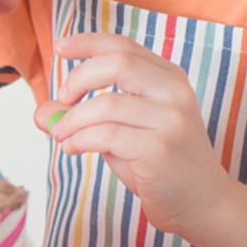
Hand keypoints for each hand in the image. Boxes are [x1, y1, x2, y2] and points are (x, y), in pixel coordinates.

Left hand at [35, 32, 226, 235]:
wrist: (204, 203)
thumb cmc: (161, 165)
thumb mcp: (122, 133)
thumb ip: (87, 117)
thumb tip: (42, 113)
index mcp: (169, 78)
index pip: (124, 46)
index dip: (88, 43)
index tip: (60, 47)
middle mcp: (174, 92)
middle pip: (117, 62)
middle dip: (79, 78)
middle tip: (63, 98)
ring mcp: (171, 120)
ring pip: (107, 104)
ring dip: (72, 119)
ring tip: (61, 135)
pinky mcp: (160, 149)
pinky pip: (107, 135)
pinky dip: (80, 140)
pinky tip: (71, 148)